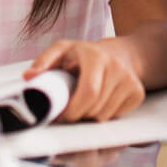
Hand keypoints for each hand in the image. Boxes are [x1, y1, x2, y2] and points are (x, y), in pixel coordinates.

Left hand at [24, 38, 145, 122]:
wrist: (122, 52)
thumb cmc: (86, 54)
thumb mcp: (63, 50)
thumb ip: (44, 62)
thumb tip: (28, 77)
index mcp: (95, 55)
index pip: (89, 92)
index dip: (74, 110)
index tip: (62, 114)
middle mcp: (116, 66)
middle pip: (95, 108)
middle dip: (79, 115)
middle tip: (71, 111)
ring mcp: (130, 80)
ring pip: (105, 116)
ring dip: (91, 117)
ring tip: (86, 104)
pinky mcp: (138, 92)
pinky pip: (117, 116)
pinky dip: (105, 116)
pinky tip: (102, 102)